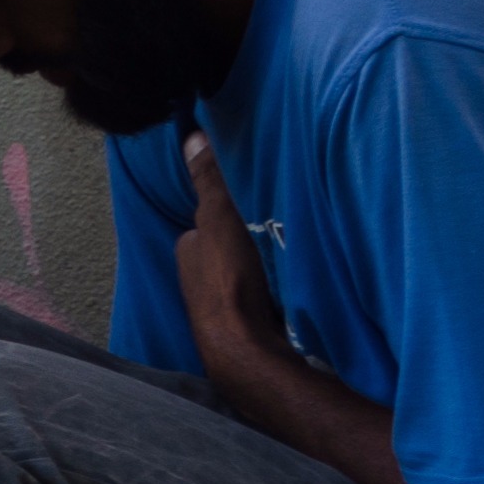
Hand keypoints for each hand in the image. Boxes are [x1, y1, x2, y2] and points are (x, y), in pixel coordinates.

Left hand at [174, 131, 279, 374]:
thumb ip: (207, 179)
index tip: (252, 200)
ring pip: (246, 274)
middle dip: (248, 241)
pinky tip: (294, 288)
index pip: (207, 222)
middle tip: (280, 226)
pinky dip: (276, 290)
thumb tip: (191, 136)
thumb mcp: (220, 217)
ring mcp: (222, 308)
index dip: (227, 210)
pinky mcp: (248, 328)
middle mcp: (198, 281)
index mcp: (189, 252)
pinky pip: (263, 298)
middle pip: (228, 250)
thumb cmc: (228, 279)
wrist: (248, 348)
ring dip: (264, 267)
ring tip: (292, 255)